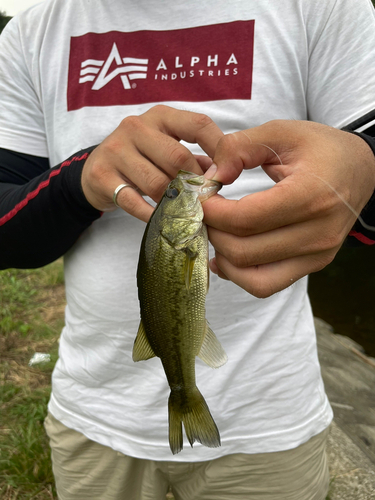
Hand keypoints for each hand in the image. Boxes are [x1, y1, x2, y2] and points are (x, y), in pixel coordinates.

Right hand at [81, 105, 222, 220]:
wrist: (95, 172)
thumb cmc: (142, 160)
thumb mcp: (167, 149)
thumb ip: (195, 159)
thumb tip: (225, 174)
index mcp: (160, 116)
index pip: (198, 124)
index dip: (219, 149)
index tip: (228, 174)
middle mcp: (136, 127)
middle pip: (178, 157)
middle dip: (196, 183)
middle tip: (205, 201)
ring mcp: (116, 150)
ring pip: (158, 183)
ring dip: (176, 202)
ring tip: (185, 212)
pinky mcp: (102, 176)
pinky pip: (135, 202)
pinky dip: (153, 215)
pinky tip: (162, 220)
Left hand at [203, 120, 374, 297]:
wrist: (361, 170)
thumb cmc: (320, 149)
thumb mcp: (280, 132)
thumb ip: (239, 147)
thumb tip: (210, 178)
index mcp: (310, 195)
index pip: (245, 219)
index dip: (211, 211)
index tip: (199, 197)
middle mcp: (317, 233)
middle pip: (243, 251)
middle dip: (212, 232)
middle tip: (204, 212)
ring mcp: (317, 255)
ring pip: (251, 276)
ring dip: (223, 256)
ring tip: (216, 231)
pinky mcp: (313, 265)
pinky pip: (266, 285)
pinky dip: (239, 275)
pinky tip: (226, 255)